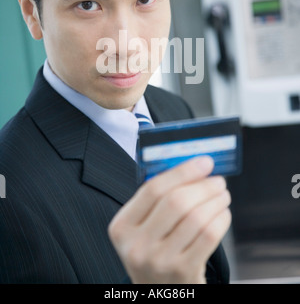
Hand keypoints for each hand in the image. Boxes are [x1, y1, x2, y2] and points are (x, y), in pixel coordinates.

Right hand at [108, 156, 230, 283]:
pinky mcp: (183, 272)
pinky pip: (209, 236)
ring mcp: (159, 261)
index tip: (204, 162)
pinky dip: (221, 219)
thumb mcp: (144, 227)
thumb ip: (160, 198)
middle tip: (217, 180)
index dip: (183, 171)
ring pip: (196, 218)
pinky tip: (222, 214)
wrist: (160, 292)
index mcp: (122, 226)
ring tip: (222, 195)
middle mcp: (136, 245)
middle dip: (203, 185)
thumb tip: (194, 167)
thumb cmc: (155, 250)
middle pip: (176, 202)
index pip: (153, 189)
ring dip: (216, 201)